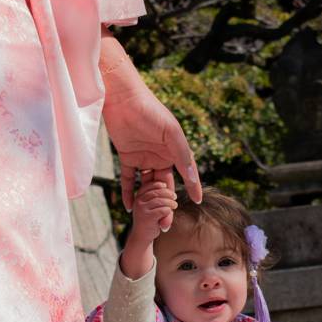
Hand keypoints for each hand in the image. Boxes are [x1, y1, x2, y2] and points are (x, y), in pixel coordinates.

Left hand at [99, 35, 200, 214]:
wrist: (122, 97)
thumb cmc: (150, 110)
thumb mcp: (171, 132)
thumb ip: (181, 154)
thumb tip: (192, 176)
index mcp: (174, 149)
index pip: (185, 172)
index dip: (192, 186)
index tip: (198, 201)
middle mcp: (160, 155)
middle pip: (165, 184)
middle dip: (166, 203)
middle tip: (166, 223)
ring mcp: (144, 157)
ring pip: (147, 184)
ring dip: (148, 201)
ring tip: (149, 220)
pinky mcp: (127, 156)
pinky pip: (129, 179)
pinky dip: (128, 192)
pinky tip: (128, 207)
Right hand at [121, 172, 177, 277]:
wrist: (142, 237)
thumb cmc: (149, 220)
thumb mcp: (151, 207)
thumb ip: (157, 198)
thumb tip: (169, 189)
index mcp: (138, 197)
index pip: (149, 185)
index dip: (159, 184)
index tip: (166, 186)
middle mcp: (138, 201)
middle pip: (156, 192)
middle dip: (168, 193)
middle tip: (175, 197)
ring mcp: (141, 209)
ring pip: (161, 201)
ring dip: (170, 203)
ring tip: (175, 205)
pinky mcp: (147, 217)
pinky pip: (162, 210)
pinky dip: (169, 211)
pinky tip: (170, 212)